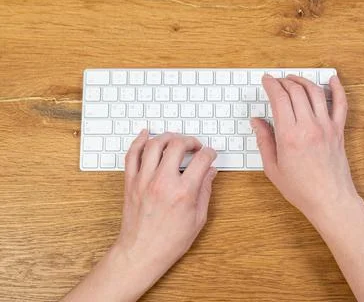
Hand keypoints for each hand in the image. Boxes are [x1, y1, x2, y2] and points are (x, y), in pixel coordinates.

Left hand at [113, 131, 217, 297]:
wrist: (141, 252)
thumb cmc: (169, 241)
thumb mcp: (198, 219)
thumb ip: (205, 191)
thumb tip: (210, 173)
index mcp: (183, 192)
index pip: (201, 160)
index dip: (210, 153)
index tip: (210, 154)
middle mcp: (163, 182)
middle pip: (177, 145)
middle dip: (190, 141)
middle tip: (194, 146)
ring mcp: (144, 180)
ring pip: (154, 145)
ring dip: (167, 137)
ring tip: (175, 140)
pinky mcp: (131, 182)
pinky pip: (132, 155)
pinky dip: (139, 141)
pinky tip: (146, 135)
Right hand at [251, 74, 359, 222]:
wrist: (329, 200)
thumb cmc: (302, 189)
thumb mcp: (272, 168)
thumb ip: (264, 141)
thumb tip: (257, 122)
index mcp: (289, 135)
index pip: (279, 98)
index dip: (271, 85)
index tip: (266, 80)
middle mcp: (309, 126)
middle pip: (296, 91)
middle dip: (284, 81)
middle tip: (277, 81)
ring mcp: (326, 126)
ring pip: (315, 92)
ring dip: (303, 81)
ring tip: (294, 79)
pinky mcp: (338, 130)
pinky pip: (341, 103)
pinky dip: (338, 88)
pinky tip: (333, 79)